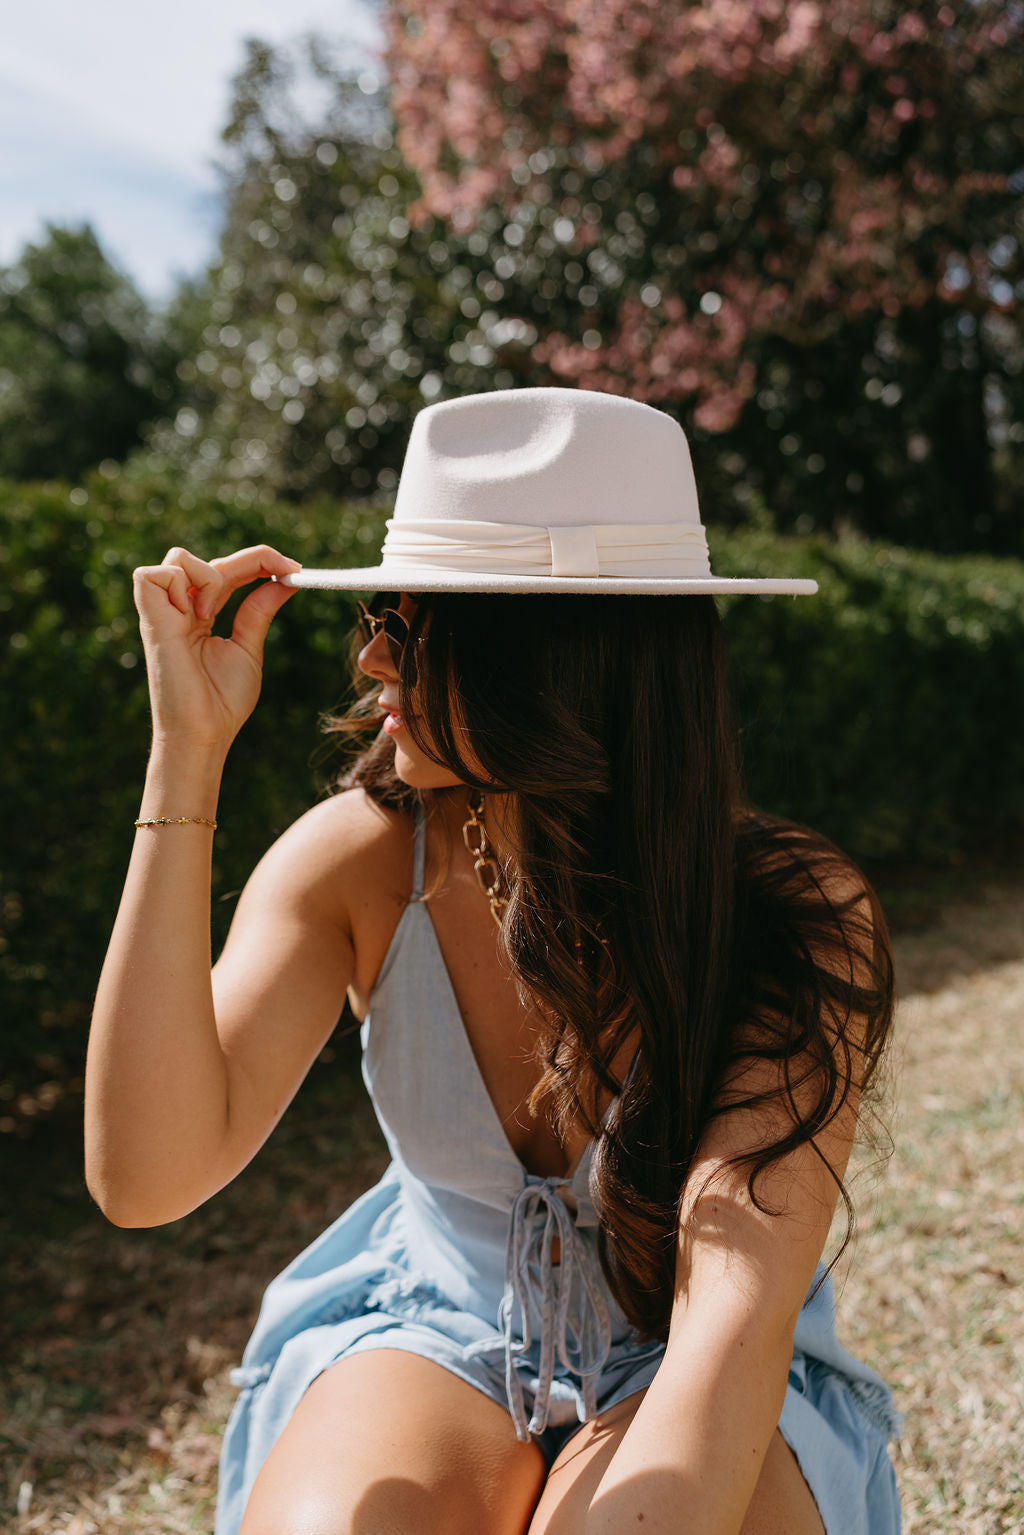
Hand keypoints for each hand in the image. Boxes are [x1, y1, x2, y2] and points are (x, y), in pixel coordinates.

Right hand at [133, 544, 301, 750]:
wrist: (206, 733)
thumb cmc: (222, 702)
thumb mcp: (248, 648)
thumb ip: (258, 611)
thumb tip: (284, 580)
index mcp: (200, 615)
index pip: (228, 572)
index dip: (260, 562)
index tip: (295, 568)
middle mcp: (180, 610)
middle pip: (210, 559)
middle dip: (253, 559)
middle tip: (286, 572)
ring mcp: (163, 613)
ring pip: (178, 557)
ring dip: (210, 576)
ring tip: (215, 615)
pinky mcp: (150, 621)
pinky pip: (154, 575)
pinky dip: (181, 584)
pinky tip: (195, 615)